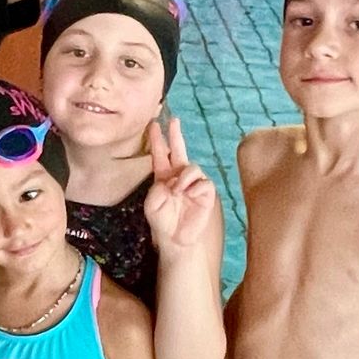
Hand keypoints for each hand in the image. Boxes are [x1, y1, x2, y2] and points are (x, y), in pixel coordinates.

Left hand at [142, 118, 217, 251]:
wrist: (176, 238)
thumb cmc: (162, 221)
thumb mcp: (153, 203)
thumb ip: (158, 188)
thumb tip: (174, 180)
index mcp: (163, 176)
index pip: (160, 154)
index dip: (157, 140)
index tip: (153, 125)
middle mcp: (179, 176)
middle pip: (179, 150)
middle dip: (176, 135)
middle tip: (173, 120)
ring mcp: (193, 183)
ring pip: (192, 167)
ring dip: (184, 177)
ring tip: (178, 191)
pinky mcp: (205, 192)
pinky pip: (203, 183)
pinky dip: (195, 188)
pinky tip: (189, 196)